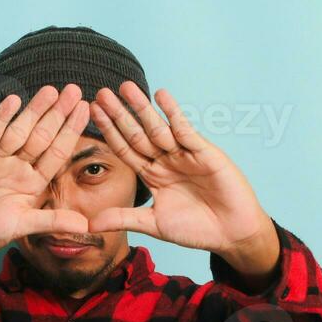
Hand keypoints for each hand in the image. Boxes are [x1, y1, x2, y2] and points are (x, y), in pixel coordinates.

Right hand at [0, 84, 92, 286]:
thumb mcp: (21, 226)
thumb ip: (51, 222)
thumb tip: (85, 227)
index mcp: (32, 184)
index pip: (56, 153)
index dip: (70, 132)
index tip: (84, 110)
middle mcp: (16, 168)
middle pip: (41, 136)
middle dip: (57, 114)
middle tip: (73, 90)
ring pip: (18, 130)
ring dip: (33, 111)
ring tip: (50, 91)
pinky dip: (1, 117)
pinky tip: (14, 101)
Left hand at [85, 82, 277, 272]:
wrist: (232, 234)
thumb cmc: (196, 230)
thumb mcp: (154, 224)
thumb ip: (124, 218)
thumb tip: (89, 225)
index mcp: (152, 175)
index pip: (125, 149)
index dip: (109, 131)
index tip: (91, 113)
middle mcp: (166, 161)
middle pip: (137, 133)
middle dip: (120, 114)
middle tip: (101, 93)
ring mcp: (185, 155)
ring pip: (158, 128)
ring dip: (141, 108)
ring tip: (125, 87)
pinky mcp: (204, 153)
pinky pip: (185, 130)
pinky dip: (173, 113)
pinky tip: (161, 95)